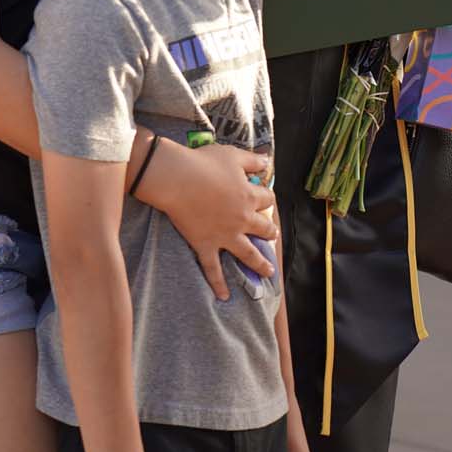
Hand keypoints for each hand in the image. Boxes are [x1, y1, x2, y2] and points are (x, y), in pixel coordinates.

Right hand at [144, 140, 277, 300]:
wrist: (178, 180)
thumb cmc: (205, 163)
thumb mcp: (233, 155)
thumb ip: (253, 160)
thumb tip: (267, 162)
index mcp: (249, 197)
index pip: (267, 198)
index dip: (267, 196)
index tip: (264, 195)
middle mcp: (242, 220)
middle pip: (264, 229)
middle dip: (270, 232)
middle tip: (273, 236)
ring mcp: (225, 236)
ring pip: (248, 254)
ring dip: (260, 264)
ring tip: (268, 272)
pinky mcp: (206, 246)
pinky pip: (214, 270)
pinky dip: (219, 284)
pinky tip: (224, 296)